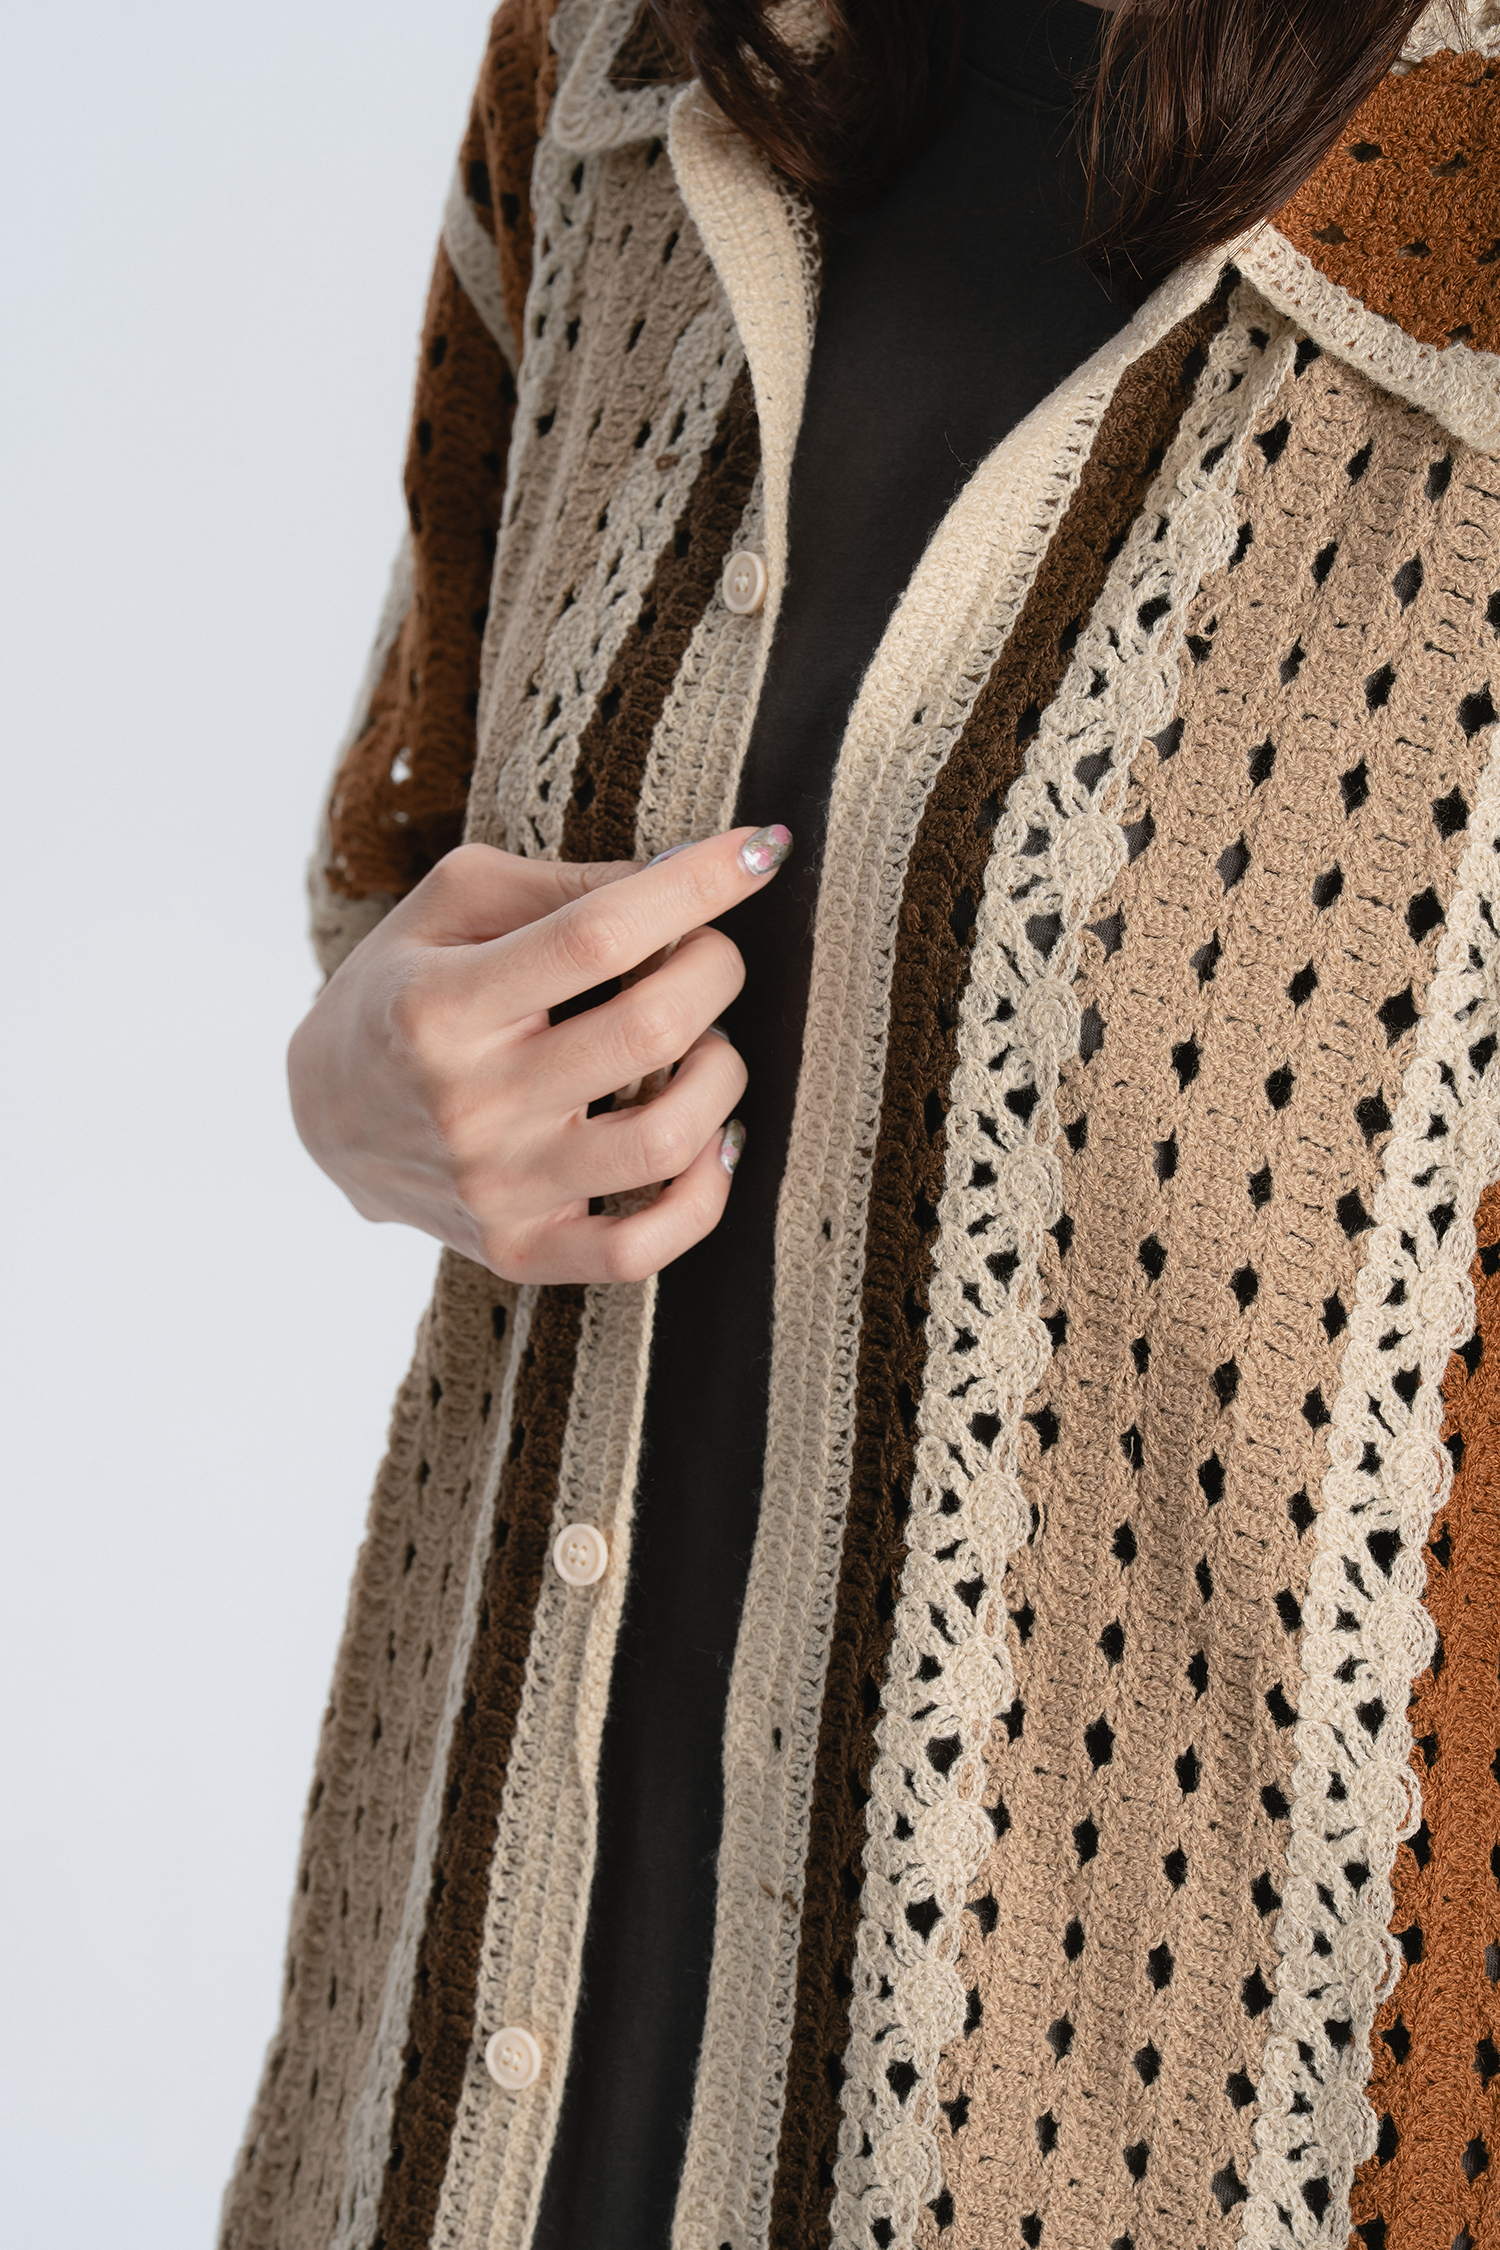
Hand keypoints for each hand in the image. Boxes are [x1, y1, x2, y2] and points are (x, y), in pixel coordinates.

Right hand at [287, 824, 791, 1283]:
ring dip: (722, 1074)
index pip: (597, 935)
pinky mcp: (517, 1250)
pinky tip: (711, 1141)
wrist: (323, 1115)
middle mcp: (468, 1101)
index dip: (697, 887)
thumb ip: (561, 883)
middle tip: (707, 955)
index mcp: (441, 1004)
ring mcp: (495, 1187)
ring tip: (705, 1046)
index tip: (760, 853)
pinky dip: (704, 1195)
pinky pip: (641, 1249)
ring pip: (666, 1138)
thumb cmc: (403, 989)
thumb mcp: (451, 905)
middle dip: (714, 970)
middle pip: (650, 1027)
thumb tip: (686, 871)